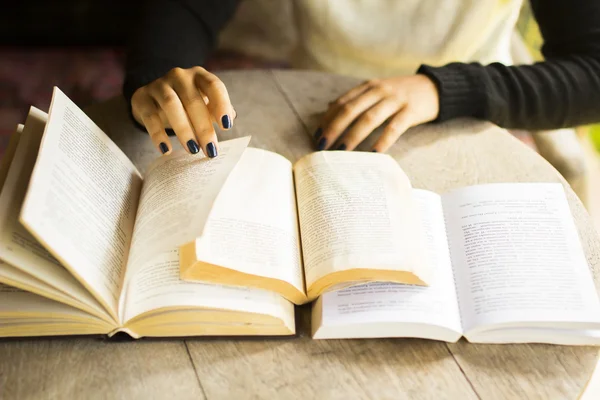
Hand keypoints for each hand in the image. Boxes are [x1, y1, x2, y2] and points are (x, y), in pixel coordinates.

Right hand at [131, 66, 234, 156]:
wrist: (153, 100)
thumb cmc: (186, 104)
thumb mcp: (203, 104)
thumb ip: (216, 110)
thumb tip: (230, 117)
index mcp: (199, 76)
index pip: (214, 86)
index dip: (221, 104)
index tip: (227, 127)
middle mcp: (179, 76)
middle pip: (193, 100)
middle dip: (203, 128)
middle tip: (210, 150)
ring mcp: (158, 85)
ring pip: (171, 105)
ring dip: (184, 130)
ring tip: (193, 150)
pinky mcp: (141, 98)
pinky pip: (150, 116)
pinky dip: (158, 135)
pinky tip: (167, 150)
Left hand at [315, 74, 438, 151]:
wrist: (437, 87)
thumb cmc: (403, 93)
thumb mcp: (378, 90)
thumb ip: (356, 98)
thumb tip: (329, 108)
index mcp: (369, 86)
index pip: (342, 102)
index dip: (328, 119)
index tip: (317, 135)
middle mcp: (380, 91)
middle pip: (351, 110)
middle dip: (334, 128)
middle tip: (322, 145)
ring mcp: (396, 100)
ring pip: (369, 118)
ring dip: (352, 136)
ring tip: (341, 152)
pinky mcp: (411, 111)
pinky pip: (394, 128)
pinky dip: (382, 141)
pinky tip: (372, 153)